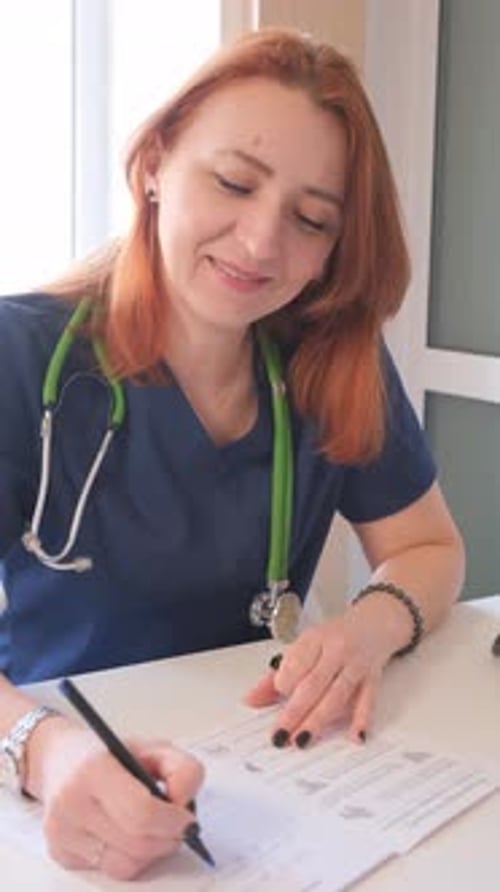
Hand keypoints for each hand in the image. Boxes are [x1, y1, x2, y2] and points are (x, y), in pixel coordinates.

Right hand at [25, 717, 203, 879]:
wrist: (60, 758)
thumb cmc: (110, 753)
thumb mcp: (152, 746)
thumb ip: (181, 769)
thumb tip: (184, 805)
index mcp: (94, 769)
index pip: (141, 812)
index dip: (172, 821)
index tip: (187, 820)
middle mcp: (71, 802)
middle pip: (136, 844)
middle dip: (167, 839)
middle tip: (177, 827)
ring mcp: (62, 832)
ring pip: (124, 865)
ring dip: (149, 853)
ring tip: (153, 830)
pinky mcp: (60, 853)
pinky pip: (108, 870)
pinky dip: (127, 857)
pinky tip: (125, 834)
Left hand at [244, 601, 400, 746]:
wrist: (375, 622)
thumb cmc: (334, 638)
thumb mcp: (305, 647)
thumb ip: (277, 674)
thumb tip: (250, 700)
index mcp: (314, 639)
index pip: (296, 663)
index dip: (284, 683)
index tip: (277, 696)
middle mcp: (336, 650)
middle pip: (313, 683)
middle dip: (295, 711)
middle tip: (280, 735)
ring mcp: (356, 664)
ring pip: (337, 694)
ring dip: (319, 720)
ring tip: (302, 740)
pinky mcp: (373, 678)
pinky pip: (367, 700)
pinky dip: (362, 718)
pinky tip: (354, 736)